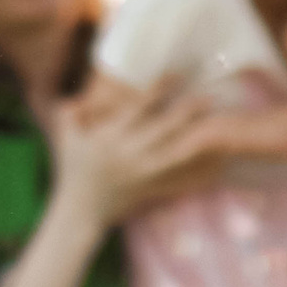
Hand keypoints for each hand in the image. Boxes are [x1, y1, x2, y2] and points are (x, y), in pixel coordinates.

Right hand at [48, 72, 244, 228]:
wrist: (81, 212)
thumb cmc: (73, 171)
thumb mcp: (65, 139)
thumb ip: (69, 115)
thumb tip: (73, 97)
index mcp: (110, 139)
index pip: (138, 109)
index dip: (158, 90)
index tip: (177, 74)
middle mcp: (130, 156)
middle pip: (164, 130)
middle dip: (187, 113)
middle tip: (209, 96)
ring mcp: (145, 175)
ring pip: (177, 154)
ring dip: (199, 140)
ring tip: (220, 126)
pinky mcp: (153, 189)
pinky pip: (181, 179)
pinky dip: (200, 172)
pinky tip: (220, 163)